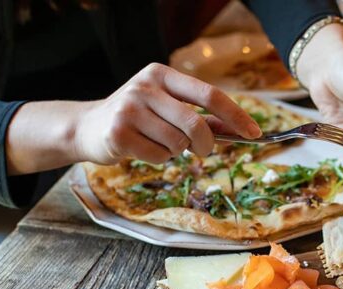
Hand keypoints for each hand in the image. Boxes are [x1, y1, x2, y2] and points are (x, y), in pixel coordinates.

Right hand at [74, 63, 260, 164]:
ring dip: (176, 152)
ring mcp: (130, 108)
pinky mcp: (119, 133)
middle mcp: (146, 87)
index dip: (236, 116)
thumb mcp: (168, 108)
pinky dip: (158, 159)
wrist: (88, 127)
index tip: (255, 133)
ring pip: (178, 143)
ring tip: (159, 143)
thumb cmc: (139, 118)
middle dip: (206, 145)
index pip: (209, 94)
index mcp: (163, 74)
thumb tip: (241, 130)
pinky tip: (142, 149)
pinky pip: (158, 156)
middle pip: (196, 124)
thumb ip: (203, 118)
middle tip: (202, 151)